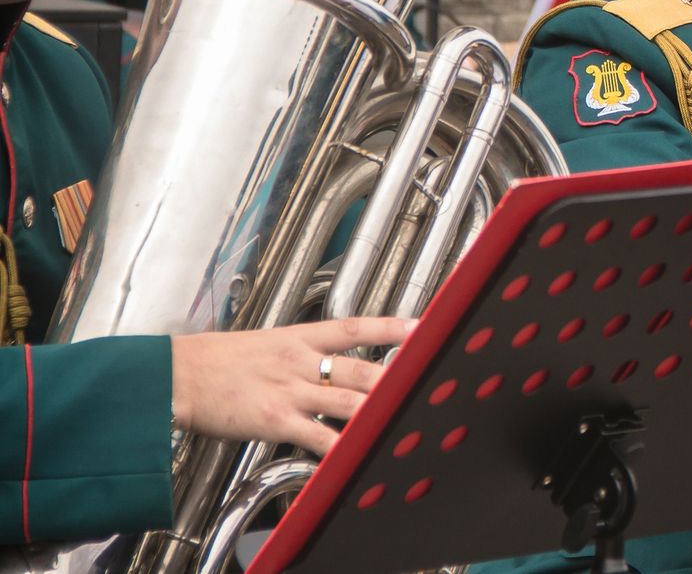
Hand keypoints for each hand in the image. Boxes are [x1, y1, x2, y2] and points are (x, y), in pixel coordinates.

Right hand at [171, 315, 415, 453]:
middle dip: (396, 379)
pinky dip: (338, 448)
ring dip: (377, 412)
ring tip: (405, 417)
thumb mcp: (266, 344)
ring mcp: (290, 392)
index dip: (390, 328)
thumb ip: (301, 352)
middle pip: (361, 369)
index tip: (421, 327)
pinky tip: (355, 455)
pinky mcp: (275, 420)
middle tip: (424, 382)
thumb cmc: (217, 362)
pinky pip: (316, 436)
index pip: (355, 327)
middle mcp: (300, 362)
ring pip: (348, 402)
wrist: (176, 376)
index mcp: (298, 338)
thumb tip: (329, 361)